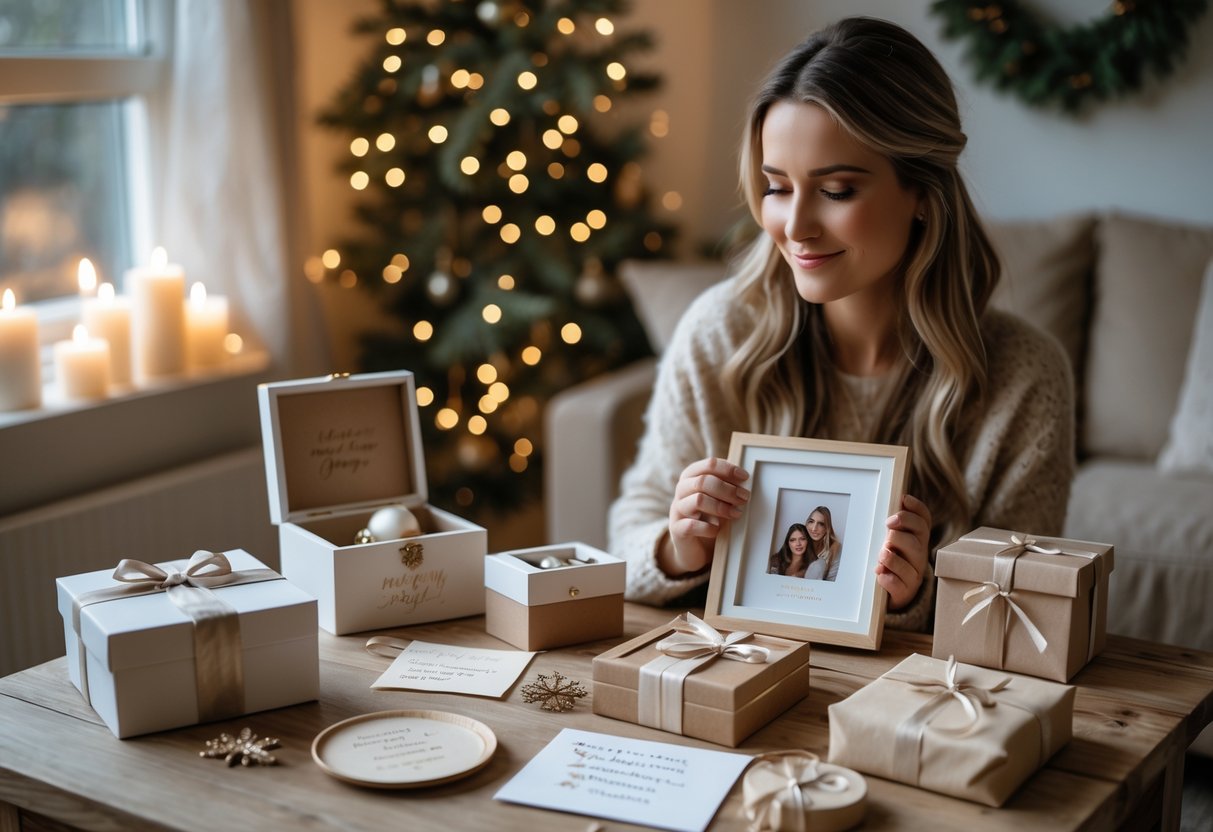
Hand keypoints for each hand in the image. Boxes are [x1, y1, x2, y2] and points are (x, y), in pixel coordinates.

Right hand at [658, 457, 749, 576]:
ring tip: (736, 514)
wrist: (694, 547)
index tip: (745, 477)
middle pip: (703, 481)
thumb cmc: (709, 518)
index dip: (728, 469)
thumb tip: (745, 482)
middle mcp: (681, 490)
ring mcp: (677, 510)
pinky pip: (693, 525)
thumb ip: (727, 488)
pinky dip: (709, 527)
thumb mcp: (717, 499)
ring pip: (698, 500)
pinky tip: (718, 529)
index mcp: (691, 477)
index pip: (709, 464)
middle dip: (727, 489)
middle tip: (744, 498)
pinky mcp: (677, 529)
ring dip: (721, 506)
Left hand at [875, 493, 930, 609]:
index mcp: (917, 540)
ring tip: (882, 553)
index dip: (916, 508)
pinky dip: (887, 577)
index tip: (903, 499)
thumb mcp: (892, 542)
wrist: (891, 595)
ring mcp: (913, 574)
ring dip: (893, 554)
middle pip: (920, 536)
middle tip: (888, 524)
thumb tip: (893, 503)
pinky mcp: (904, 592)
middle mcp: (919, 555)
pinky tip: (879, 573)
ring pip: (911, 561)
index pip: (924, 520)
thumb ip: (893, 526)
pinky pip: (898, 584)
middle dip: (905, 525)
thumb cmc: (890, 562)